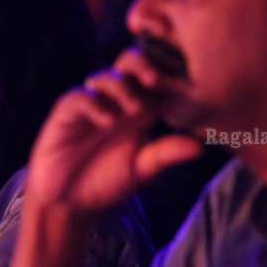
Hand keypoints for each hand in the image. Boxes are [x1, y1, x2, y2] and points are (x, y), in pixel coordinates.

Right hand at [24, 49, 201, 213]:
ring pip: (105, 77)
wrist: (68, 202)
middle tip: (155, 80)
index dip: (167, 74)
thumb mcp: (141, 170)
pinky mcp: (66, 113)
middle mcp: (114, 102)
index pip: (155, 79)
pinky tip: (108, 122)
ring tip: (134, 110)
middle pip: (129, 65)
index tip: (183, 82)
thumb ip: (165, 154)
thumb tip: (200, 146)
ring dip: (121, 88)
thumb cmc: (105, 183)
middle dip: (143, 65)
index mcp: (139, 110)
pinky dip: (95, 105)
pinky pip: (80, 98)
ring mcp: (90, 105)